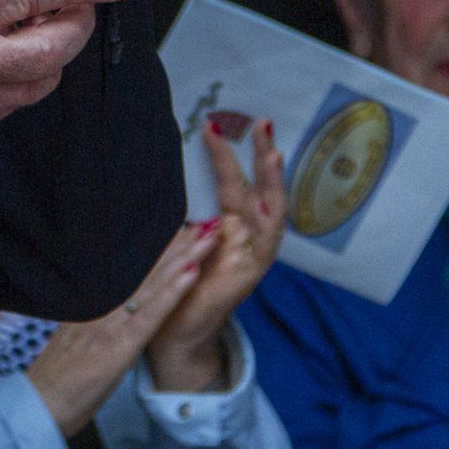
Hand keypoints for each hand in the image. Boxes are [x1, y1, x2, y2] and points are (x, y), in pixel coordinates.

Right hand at [21, 223, 223, 436]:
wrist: (40, 404)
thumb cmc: (58, 380)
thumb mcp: (75, 342)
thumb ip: (92, 321)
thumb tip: (107, 311)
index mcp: (96, 306)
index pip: (134, 272)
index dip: (160, 251)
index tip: (182, 229)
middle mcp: (105, 307)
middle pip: (147, 271)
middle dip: (176, 246)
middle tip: (203, 220)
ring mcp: (112, 323)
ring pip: (153, 285)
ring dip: (182, 259)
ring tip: (205, 237)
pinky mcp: (120, 345)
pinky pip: (151, 314)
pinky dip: (172, 292)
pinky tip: (191, 274)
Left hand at [145, 116, 286, 391]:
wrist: (176, 326)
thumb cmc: (180, 277)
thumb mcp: (182, 233)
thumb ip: (188, 207)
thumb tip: (174, 164)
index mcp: (232, 222)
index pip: (236, 180)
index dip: (232, 152)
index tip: (218, 122)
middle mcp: (249, 236)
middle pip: (264, 191)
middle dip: (266, 157)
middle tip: (264, 124)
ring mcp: (253, 256)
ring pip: (270, 215)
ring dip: (272, 184)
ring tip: (274, 155)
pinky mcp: (249, 277)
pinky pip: (260, 249)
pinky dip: (262, 227)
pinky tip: (263, 206)